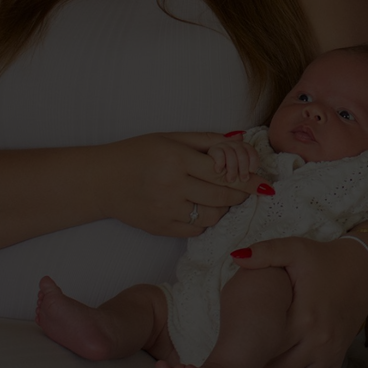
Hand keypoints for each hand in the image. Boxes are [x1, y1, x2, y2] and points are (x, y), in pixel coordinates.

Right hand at [102, 132, 273, 237]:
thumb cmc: (138, 153)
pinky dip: (204, 221)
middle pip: (222, 196)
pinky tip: (199, 207)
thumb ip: (207, 140)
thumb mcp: (171, 138)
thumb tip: (240, 141)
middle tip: (247, 190)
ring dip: (223, 207)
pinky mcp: (161, 227)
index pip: (224, 172)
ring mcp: (166, 210)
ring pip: (212, 216)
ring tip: (219, 196)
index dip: (248, 179)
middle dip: (241, 194)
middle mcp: (172, 186)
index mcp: (176, 159)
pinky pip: (196, 230)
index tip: (265, 184)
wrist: (101, 180)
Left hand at [233, 237, 367, 367]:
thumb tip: (237, 258)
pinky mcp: (339, 356)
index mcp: (305, 315)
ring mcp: (331, 351)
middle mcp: (320, 339)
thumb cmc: (326, 260)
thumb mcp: (296, 250)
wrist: (364, 269)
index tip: (228, 361)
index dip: (246, 358)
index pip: (269, 347)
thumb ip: (266, 253)